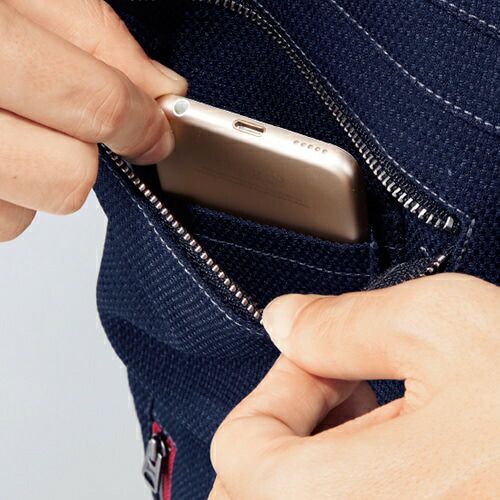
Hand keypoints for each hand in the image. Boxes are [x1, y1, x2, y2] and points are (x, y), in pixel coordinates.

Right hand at [0, 0, 186, 240]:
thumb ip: (91, 31)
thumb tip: (161, 86)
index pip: (98, 106)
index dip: (142, 122)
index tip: (157, 126)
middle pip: (70, 178)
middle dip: (86, 152)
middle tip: (72, 121)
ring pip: (29, 214)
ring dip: (40, 175)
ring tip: (14, 126)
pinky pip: (2, 221)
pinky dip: (10, 193)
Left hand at [209, 274, 499, 498]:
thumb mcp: (447, 328)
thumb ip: (344, 321)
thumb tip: (286, 318)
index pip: (241, 445)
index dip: (280, 384)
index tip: (323, 358)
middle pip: (258, 485)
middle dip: (296, 423)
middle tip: (355, 386)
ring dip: (321, 458)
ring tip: (390, 421)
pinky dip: (353, 485)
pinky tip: (414, 461)